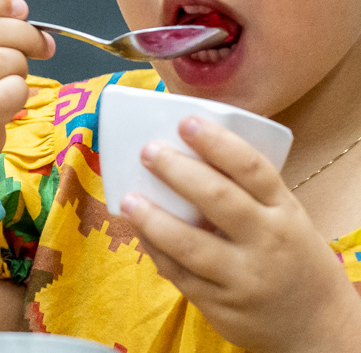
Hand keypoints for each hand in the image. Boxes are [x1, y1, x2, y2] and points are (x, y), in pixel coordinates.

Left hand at [122, 116, 360, 352]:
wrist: (319, 326)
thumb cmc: (292, 257)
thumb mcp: (285, 219)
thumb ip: (246, 192)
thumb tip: (185, 150)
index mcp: (284, 211)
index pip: (252, 169)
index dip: (218, 143)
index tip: (186, 122)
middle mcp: (266, 242)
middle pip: (218, 199)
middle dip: (177, 171)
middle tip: (148, 151)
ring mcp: (242, 277)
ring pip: (190, 245)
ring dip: (153, 219)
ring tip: (128, 199)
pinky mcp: (220, 305)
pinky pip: (179, 274)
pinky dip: (154, 250)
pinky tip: (139, 231)